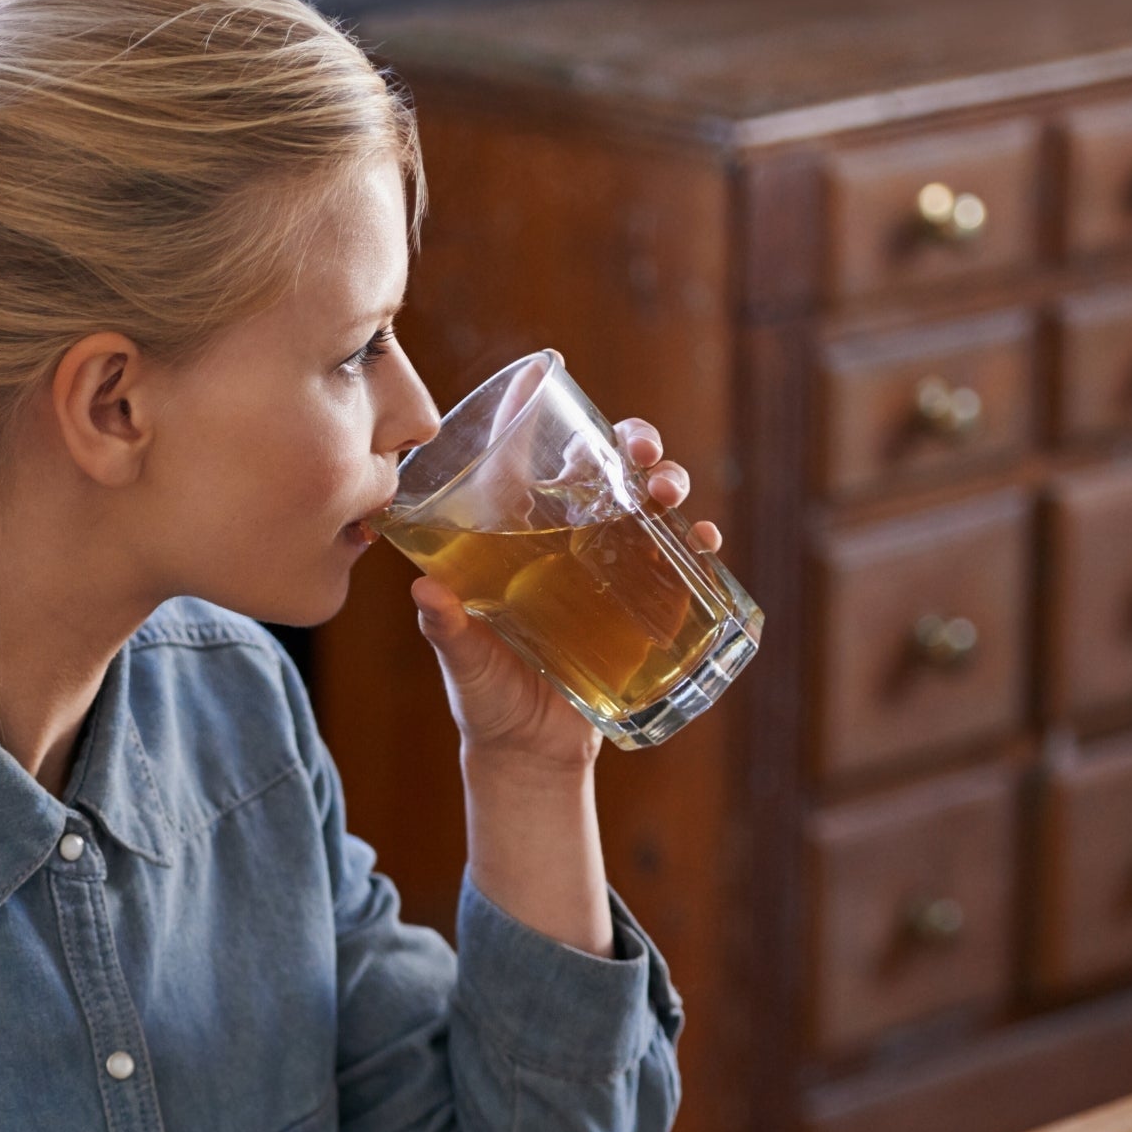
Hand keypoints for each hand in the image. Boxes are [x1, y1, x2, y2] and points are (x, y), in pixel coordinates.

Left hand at [410, 418, 719, 767]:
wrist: (529, 754)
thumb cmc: (486, 698)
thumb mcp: (463, 663)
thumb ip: (447, 631)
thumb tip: (426, 594)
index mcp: (517, 541)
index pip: (528, 465)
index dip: (537, 418)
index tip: (545, 377)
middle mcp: (568, 544)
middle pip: (604, 472)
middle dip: (628, 445)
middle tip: (636, 449)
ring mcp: (612, 572)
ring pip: (648, 507)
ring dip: (667, 484)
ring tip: (668, 491)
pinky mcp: (647, 609)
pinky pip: (682, 566)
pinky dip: (699, 546)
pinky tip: (705, 541)